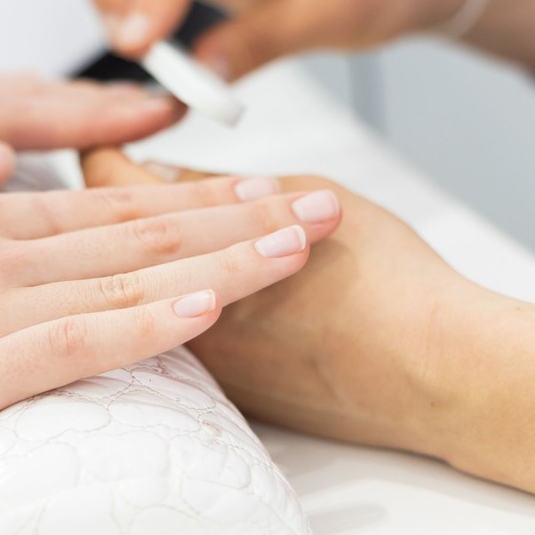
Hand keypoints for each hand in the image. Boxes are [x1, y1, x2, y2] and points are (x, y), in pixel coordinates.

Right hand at [0, 177, 344, 513]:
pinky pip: (80, 338)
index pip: (104, 203)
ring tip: (298, 248)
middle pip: (137, 225)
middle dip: (239, 214)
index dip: (191, 197)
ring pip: (127, 272)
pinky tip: (211, 310)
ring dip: (223, 259)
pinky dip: (151, 321)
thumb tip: (8, 184)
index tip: (258, 192)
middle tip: (318, 205)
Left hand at [82, 148, 468, 454]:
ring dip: (137, 263)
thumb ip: (226, 188)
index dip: (103, 148)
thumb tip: (167, 180)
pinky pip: (174, 338)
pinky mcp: (219, 398)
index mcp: (189, 243)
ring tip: (148, 234)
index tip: (111, 136)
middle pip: (106, 244)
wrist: (431, 372)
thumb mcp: (304, 196)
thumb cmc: (385, 275)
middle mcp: (172, 307)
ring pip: (136, 296)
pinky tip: (188, 292)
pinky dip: (173, 307)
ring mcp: (191, 360)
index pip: (105, 181)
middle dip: (109, 209)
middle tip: (117, 182)